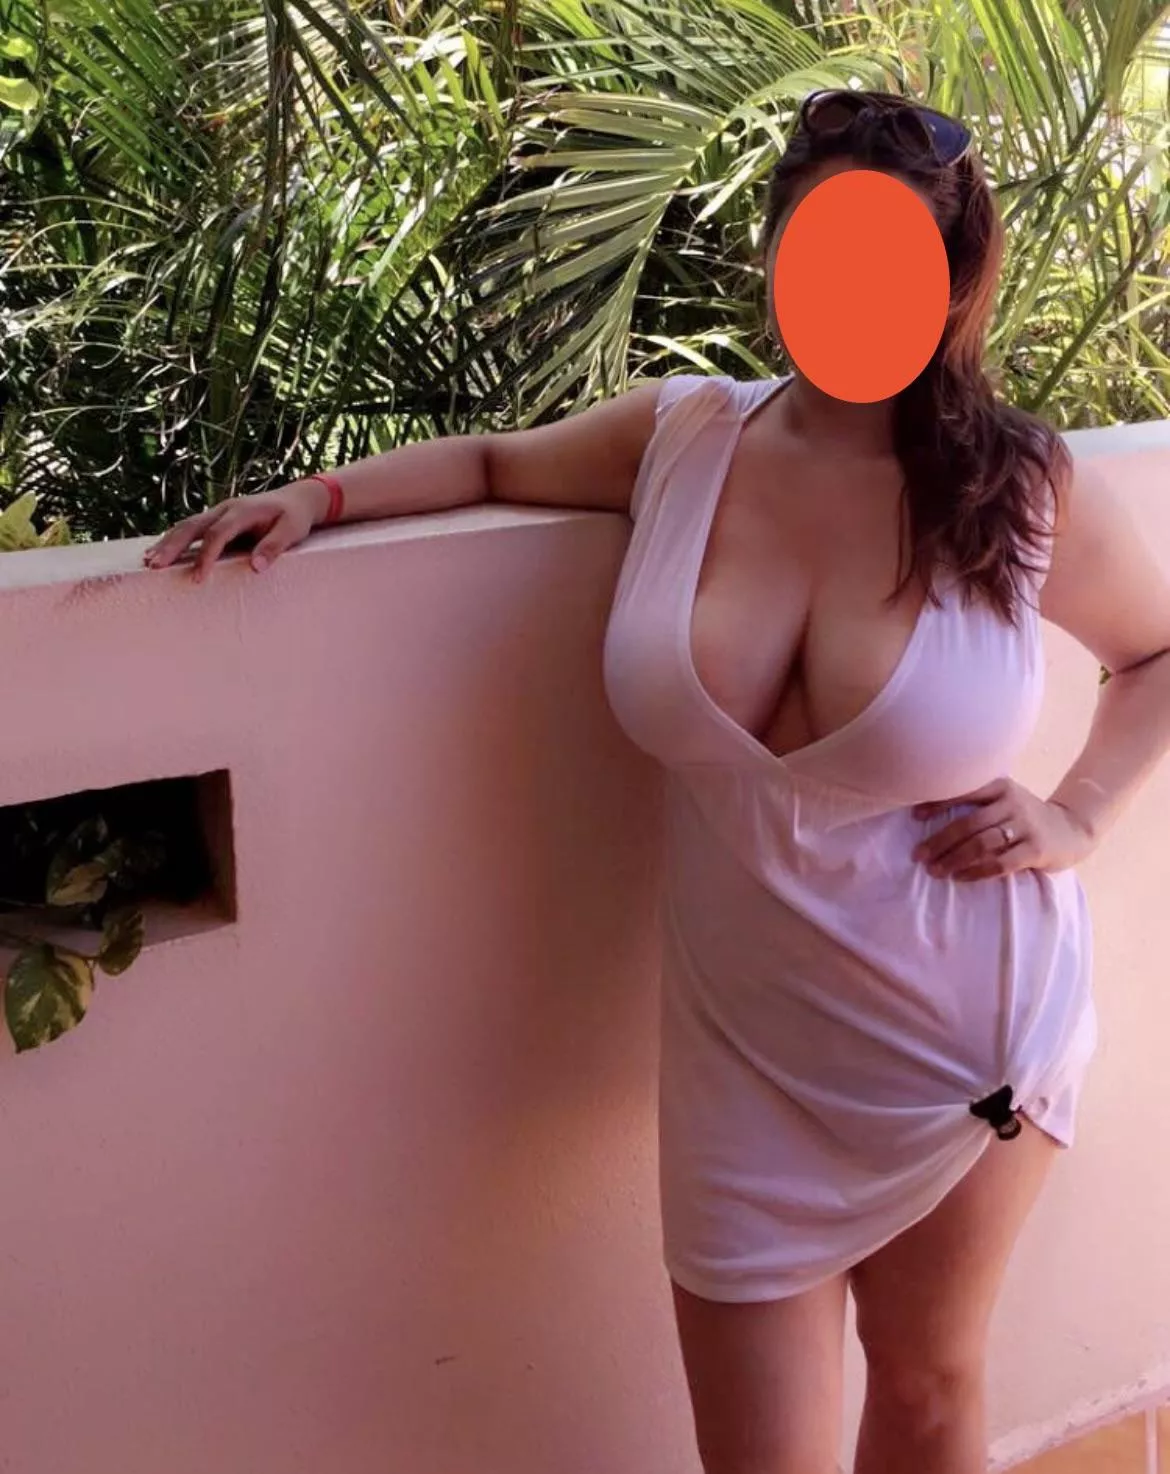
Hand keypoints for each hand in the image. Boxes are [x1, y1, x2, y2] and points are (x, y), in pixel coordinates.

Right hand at [143, 480, 328, 581]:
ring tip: (149, 561)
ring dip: (167, 542)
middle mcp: (225, 509)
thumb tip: (256, 567)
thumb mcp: (292, 531)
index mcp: (242, 511)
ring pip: (187, 525)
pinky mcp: (216, 519)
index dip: (206, 556)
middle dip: (173, 546)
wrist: (295, 499)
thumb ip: (274, 547)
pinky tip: (159, 552)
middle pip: (193, 526)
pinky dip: (174, 539)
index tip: (197, 578)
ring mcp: (218, 512)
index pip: (218, 534)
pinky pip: (191, 528)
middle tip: (154, 566)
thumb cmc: (294, 518)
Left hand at [911, 778, 1095, 881]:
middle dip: (939, 841)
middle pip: (968, 824)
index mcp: (1000, 786)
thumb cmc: (1024, 815)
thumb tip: (926, 810)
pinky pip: (1000, 864)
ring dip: (954, 859)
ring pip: (981, 845)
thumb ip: (977, 800)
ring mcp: (1026, 827)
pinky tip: (960, 878)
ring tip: (934, 870)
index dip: (937, 803)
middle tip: (918, 855)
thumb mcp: (1005, 798)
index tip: (913, 816)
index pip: (963, 791)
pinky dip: (977, 872)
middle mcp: (1012, 803)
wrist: (1071, 829)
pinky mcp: (1036, 850)